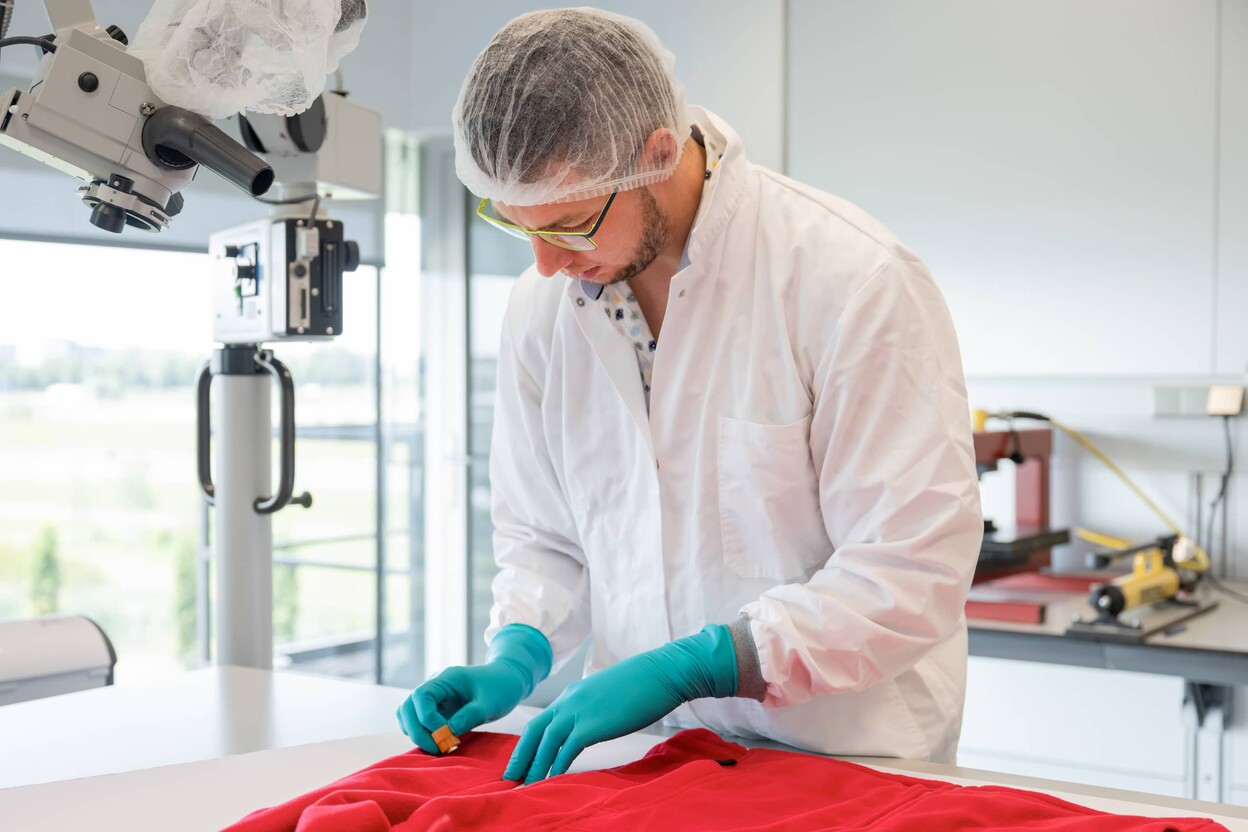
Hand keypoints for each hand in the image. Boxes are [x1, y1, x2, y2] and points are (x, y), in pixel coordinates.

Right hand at [396, 624, 551, 754]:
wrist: (507, 680)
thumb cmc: (501, 687)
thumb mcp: (489, 704)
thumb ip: (468, 717)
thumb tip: (446, 735)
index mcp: (446, 679)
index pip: (421, 697)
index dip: (427, 719)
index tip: (445, 734)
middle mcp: (434, 687)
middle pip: (407, 707)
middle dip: (417, 731)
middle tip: (437, 749)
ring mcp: (433, 698)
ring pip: (407, 716)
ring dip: (417, 734)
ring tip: (439, 747)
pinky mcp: (436, 710)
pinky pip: (417, 722)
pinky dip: (422, 734)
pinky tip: (440, 743)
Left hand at [503, 624, 737, 782]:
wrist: (662, 673)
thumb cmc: (642, 684)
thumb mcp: (608, 695)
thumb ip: (593, 708)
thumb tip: (593, 724)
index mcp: (573, 694)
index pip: (542, 720)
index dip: (528, 742)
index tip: (521, 760)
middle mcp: (570, 700)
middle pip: (535, 730)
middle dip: (521, 755)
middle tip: (509, 778)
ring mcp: (580, 711)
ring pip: (546, 741)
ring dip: (534, 765)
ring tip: (526, 786)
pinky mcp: (593, 724)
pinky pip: (567, 749)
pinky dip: (556, 766)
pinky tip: (552, 780)